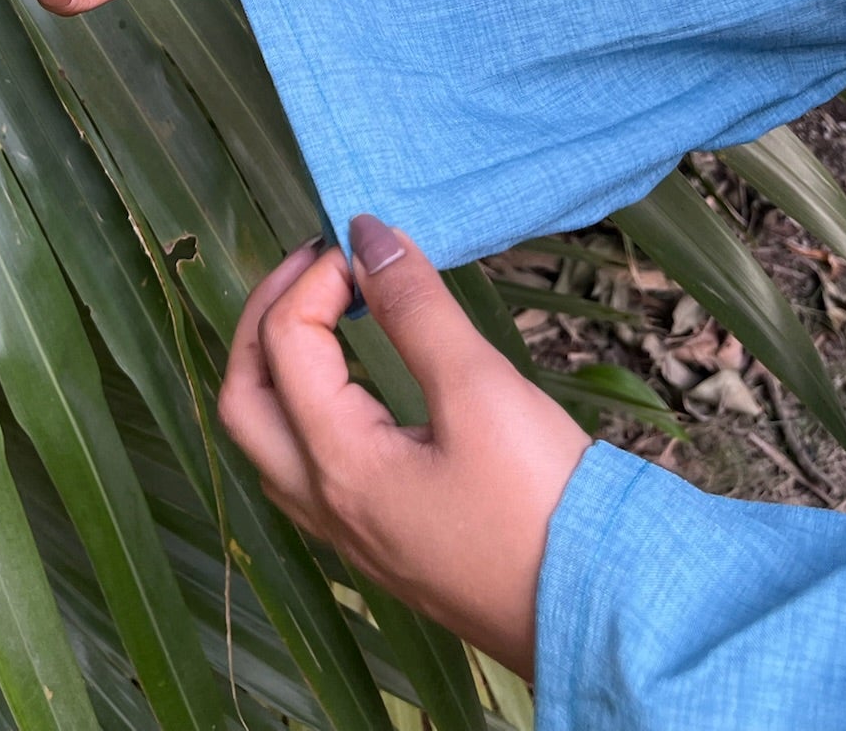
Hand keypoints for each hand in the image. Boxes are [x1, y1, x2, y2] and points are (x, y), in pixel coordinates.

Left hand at [218, 219, 589, 677]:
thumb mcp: (482, 389)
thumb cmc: (542, 502)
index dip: (317, 276)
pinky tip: (357, 382)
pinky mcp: (384, 545)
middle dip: (268, 318)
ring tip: (329, 311)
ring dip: (281, 366)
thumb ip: (417, 310)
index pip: (286, 344)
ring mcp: (351, 535)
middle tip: (318, 265)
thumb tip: (368, 237)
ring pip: (271, 440)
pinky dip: (309, 407)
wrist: (599, 608)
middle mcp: (328, 506)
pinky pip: (308, 468)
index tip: (369, 241)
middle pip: (245, 400)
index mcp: (339, 467)